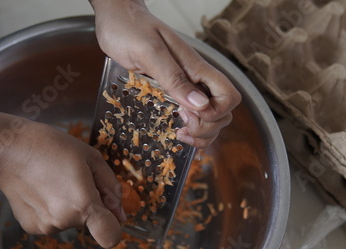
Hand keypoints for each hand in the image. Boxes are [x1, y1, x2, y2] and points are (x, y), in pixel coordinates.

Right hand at [0, 121, 124, 248]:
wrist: (7, 149)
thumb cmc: (51, 147)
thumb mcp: (91, 158)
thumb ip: (110, 187)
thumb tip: (120, 214)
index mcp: (83, 204)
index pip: (111, 236)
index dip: (114, 226)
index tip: (109, 213)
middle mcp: (64, 221)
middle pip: (90, 222)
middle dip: (89, 203)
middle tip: (73, 178)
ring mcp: (46, 227)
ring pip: (71, 221)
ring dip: (69, 206)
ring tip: (54, 180)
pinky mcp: (31, 227)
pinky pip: (53, 221)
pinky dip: (52, 208)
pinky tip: (41, 189)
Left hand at [89, 0, 241, 148]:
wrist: (116, 17)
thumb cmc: (129, 28)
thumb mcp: (149, 52)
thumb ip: (174, 77)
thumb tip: (200, 104)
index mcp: (196, 68)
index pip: (229, 96)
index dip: (215, 114)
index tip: (189, 117)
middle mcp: (195, 79)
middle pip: (222, 112)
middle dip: (207, 128)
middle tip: (181, 129)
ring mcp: (184, 86)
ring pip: (210, 118)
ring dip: (201, 133)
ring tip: (179, 134)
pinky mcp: (171, 91)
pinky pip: (190, 114)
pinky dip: (189, 129)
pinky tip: (175, 130)